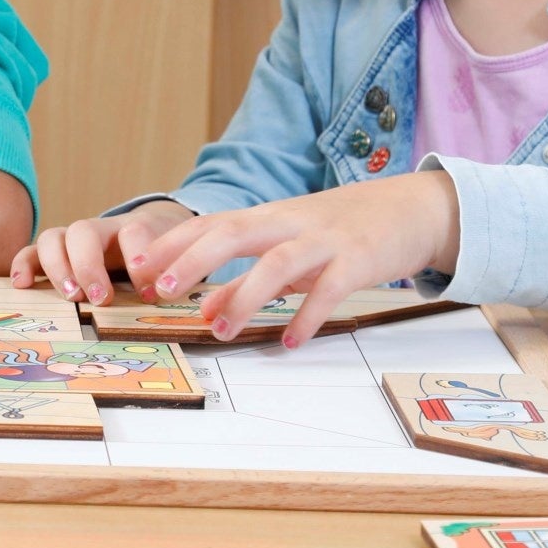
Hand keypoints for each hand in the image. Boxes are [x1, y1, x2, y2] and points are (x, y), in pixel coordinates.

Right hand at [9, 198, 196, 303]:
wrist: (156, 231)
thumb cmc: (167, 254)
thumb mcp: (182, 260)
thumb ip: (186, 276)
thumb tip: (209, 307)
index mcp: (139, 228)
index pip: (135, 231)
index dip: (140, 259)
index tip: (151, 291)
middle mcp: (104, 229)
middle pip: (85, 230)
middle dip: (89, 264)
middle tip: (100, 297)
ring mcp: (77, 239)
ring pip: (56, 236)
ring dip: (59, 266)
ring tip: (70, 297)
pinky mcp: (58, 252)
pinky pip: (33, 250)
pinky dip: (24, 263)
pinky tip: (21, 284)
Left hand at [136, 172, 460, 346]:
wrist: (408, 208)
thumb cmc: (339, 230)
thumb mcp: (288, 248)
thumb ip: (245, 277)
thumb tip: (203, 310)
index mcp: (266, 218)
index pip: (210, 224)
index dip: (173, 244)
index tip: (139, 269)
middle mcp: (288, 223)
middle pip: (233, 231)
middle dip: (193, 258)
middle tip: (163, 290)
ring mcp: (324, 240)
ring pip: (277, 262)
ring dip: (245, 295)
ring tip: (221, 330)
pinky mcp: (358, 260)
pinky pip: (329, 288)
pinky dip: (308, 314)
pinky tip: (290, 340)